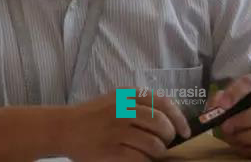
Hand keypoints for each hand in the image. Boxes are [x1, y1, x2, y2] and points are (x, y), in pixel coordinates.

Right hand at [64, 88, 190, 161]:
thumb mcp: (115, 100)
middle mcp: (122, 109)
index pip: (162, 102)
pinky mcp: (111, 150)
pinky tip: (140, 159)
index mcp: (126, 95)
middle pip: (160, 123)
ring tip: (152, 153)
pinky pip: (140, 159)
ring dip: (158, 152)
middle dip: (168, 137)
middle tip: (164, 143)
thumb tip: (169, 120)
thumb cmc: (94, 115)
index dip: (178, 118)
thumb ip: (138, 105)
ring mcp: (116, 130)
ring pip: (153, 144)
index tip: (185, 131)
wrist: (66, 127)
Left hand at [208, 75, 250, 159]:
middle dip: (241, 121)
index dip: (234, 94)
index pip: (248, 83)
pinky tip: (240, 145)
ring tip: (231, 137)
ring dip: (245, 138)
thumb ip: (220, 98)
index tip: (222, 106)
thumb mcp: (232, 93)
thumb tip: (211, 110)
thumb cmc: (244, 100)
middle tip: (225, 127)